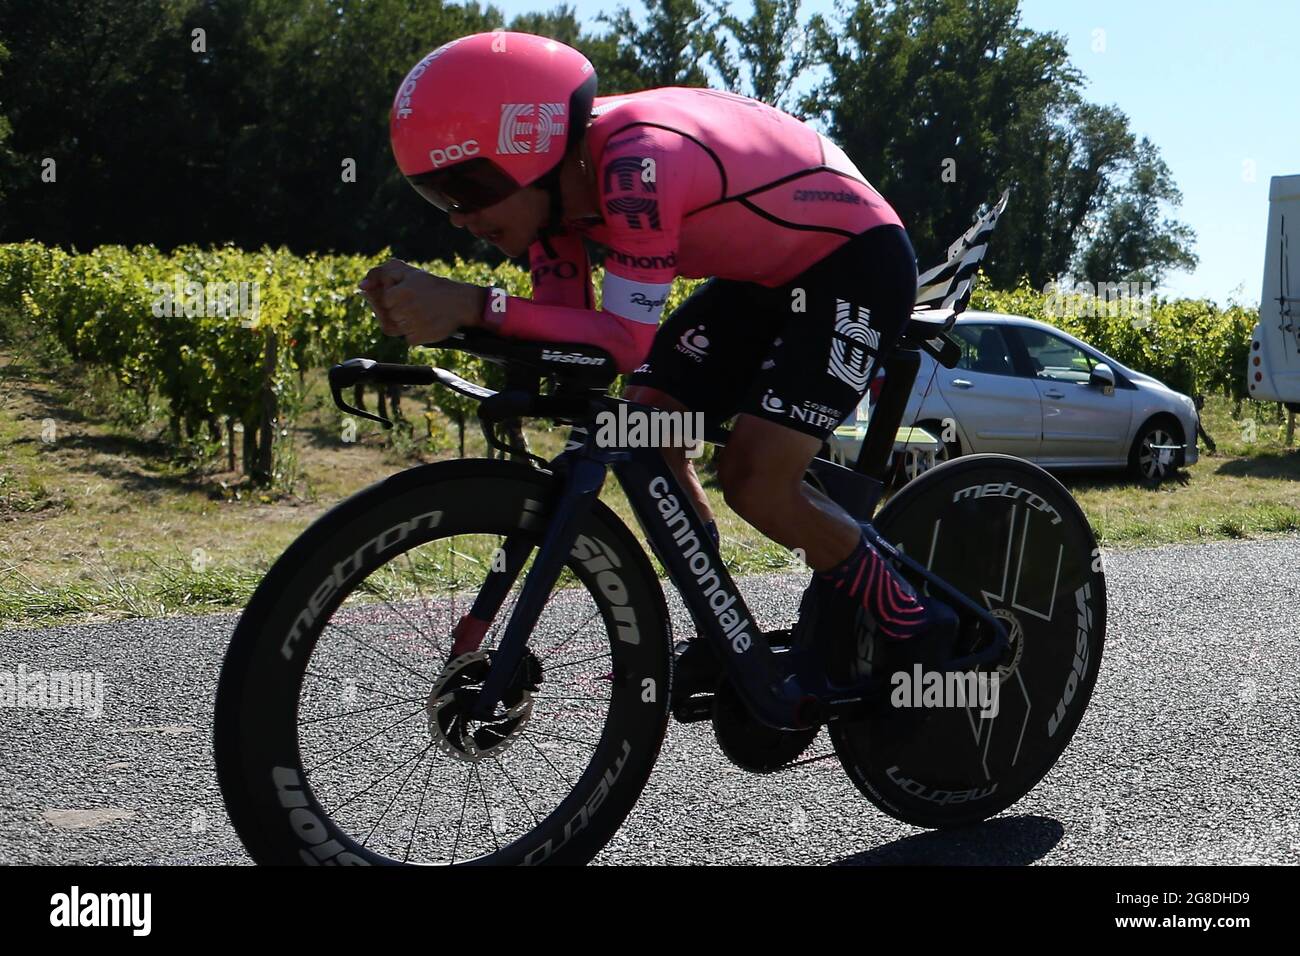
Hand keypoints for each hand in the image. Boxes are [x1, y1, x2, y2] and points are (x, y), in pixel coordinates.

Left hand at [358, 259, 486, 344]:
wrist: (460, 302)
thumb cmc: (430, 285)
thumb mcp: (405, 272)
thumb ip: (380, 273)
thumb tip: (361, 287)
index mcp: (401, 292)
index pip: (385, 301)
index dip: (395, 297)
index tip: (409, 294)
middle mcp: (406, 309)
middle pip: (390, 315)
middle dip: (400, 310)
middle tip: (416, 304)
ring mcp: (413, 325)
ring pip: (397, 328)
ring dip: (407, 321)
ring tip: (422, 312)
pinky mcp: (420, 338)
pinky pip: (408, 339)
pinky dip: (415, 332)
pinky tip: (425, 322)